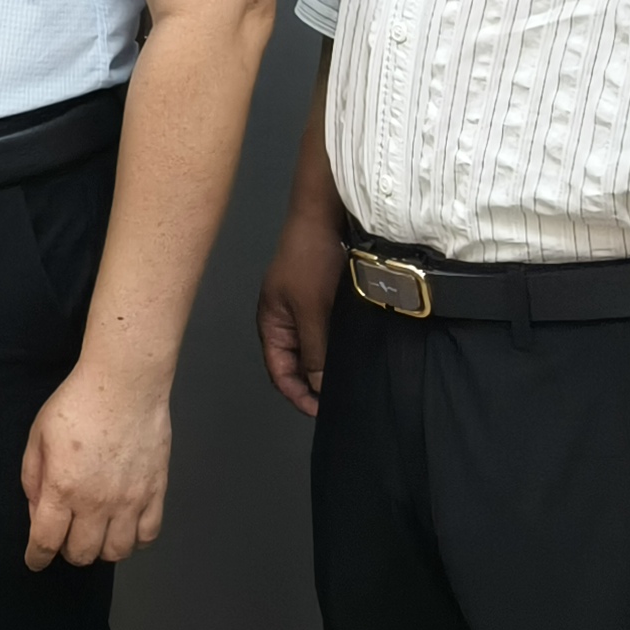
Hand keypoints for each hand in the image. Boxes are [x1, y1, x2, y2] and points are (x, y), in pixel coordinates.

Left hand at [22, 356, 173, 568]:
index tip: (35, 561)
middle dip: (67, 552)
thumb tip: (36, 511)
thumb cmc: (77, 404)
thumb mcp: (38, 436)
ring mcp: (130, 501)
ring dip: (101, 550)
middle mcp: (97, 502)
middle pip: (81, 553)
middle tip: (65, 537)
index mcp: (63, 488)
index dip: (37, 557)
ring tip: (95, 534)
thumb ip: (33, 478)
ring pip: (116, 553)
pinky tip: (124, 529)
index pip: (46, 541)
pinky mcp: (155, 493)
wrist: (124, 385)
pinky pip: (148, 536)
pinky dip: (134, 540)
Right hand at [257, 211, 338, 416]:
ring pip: (315, 350)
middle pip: (296, 365)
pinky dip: (339, 348)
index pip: (280, 373)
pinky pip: (329, 334)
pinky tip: (357, 355)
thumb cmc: (309, 260)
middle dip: (314, 385)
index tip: (324, 411)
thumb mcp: (311, 310)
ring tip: (351, 382)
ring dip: (329, 367)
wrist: (324, 217)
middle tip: (342, 400)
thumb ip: (315, 351)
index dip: (298, 395)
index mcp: (272, 324)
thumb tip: (320, 389)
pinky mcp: (324, 301)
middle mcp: (286, 321)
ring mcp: (305, 310)